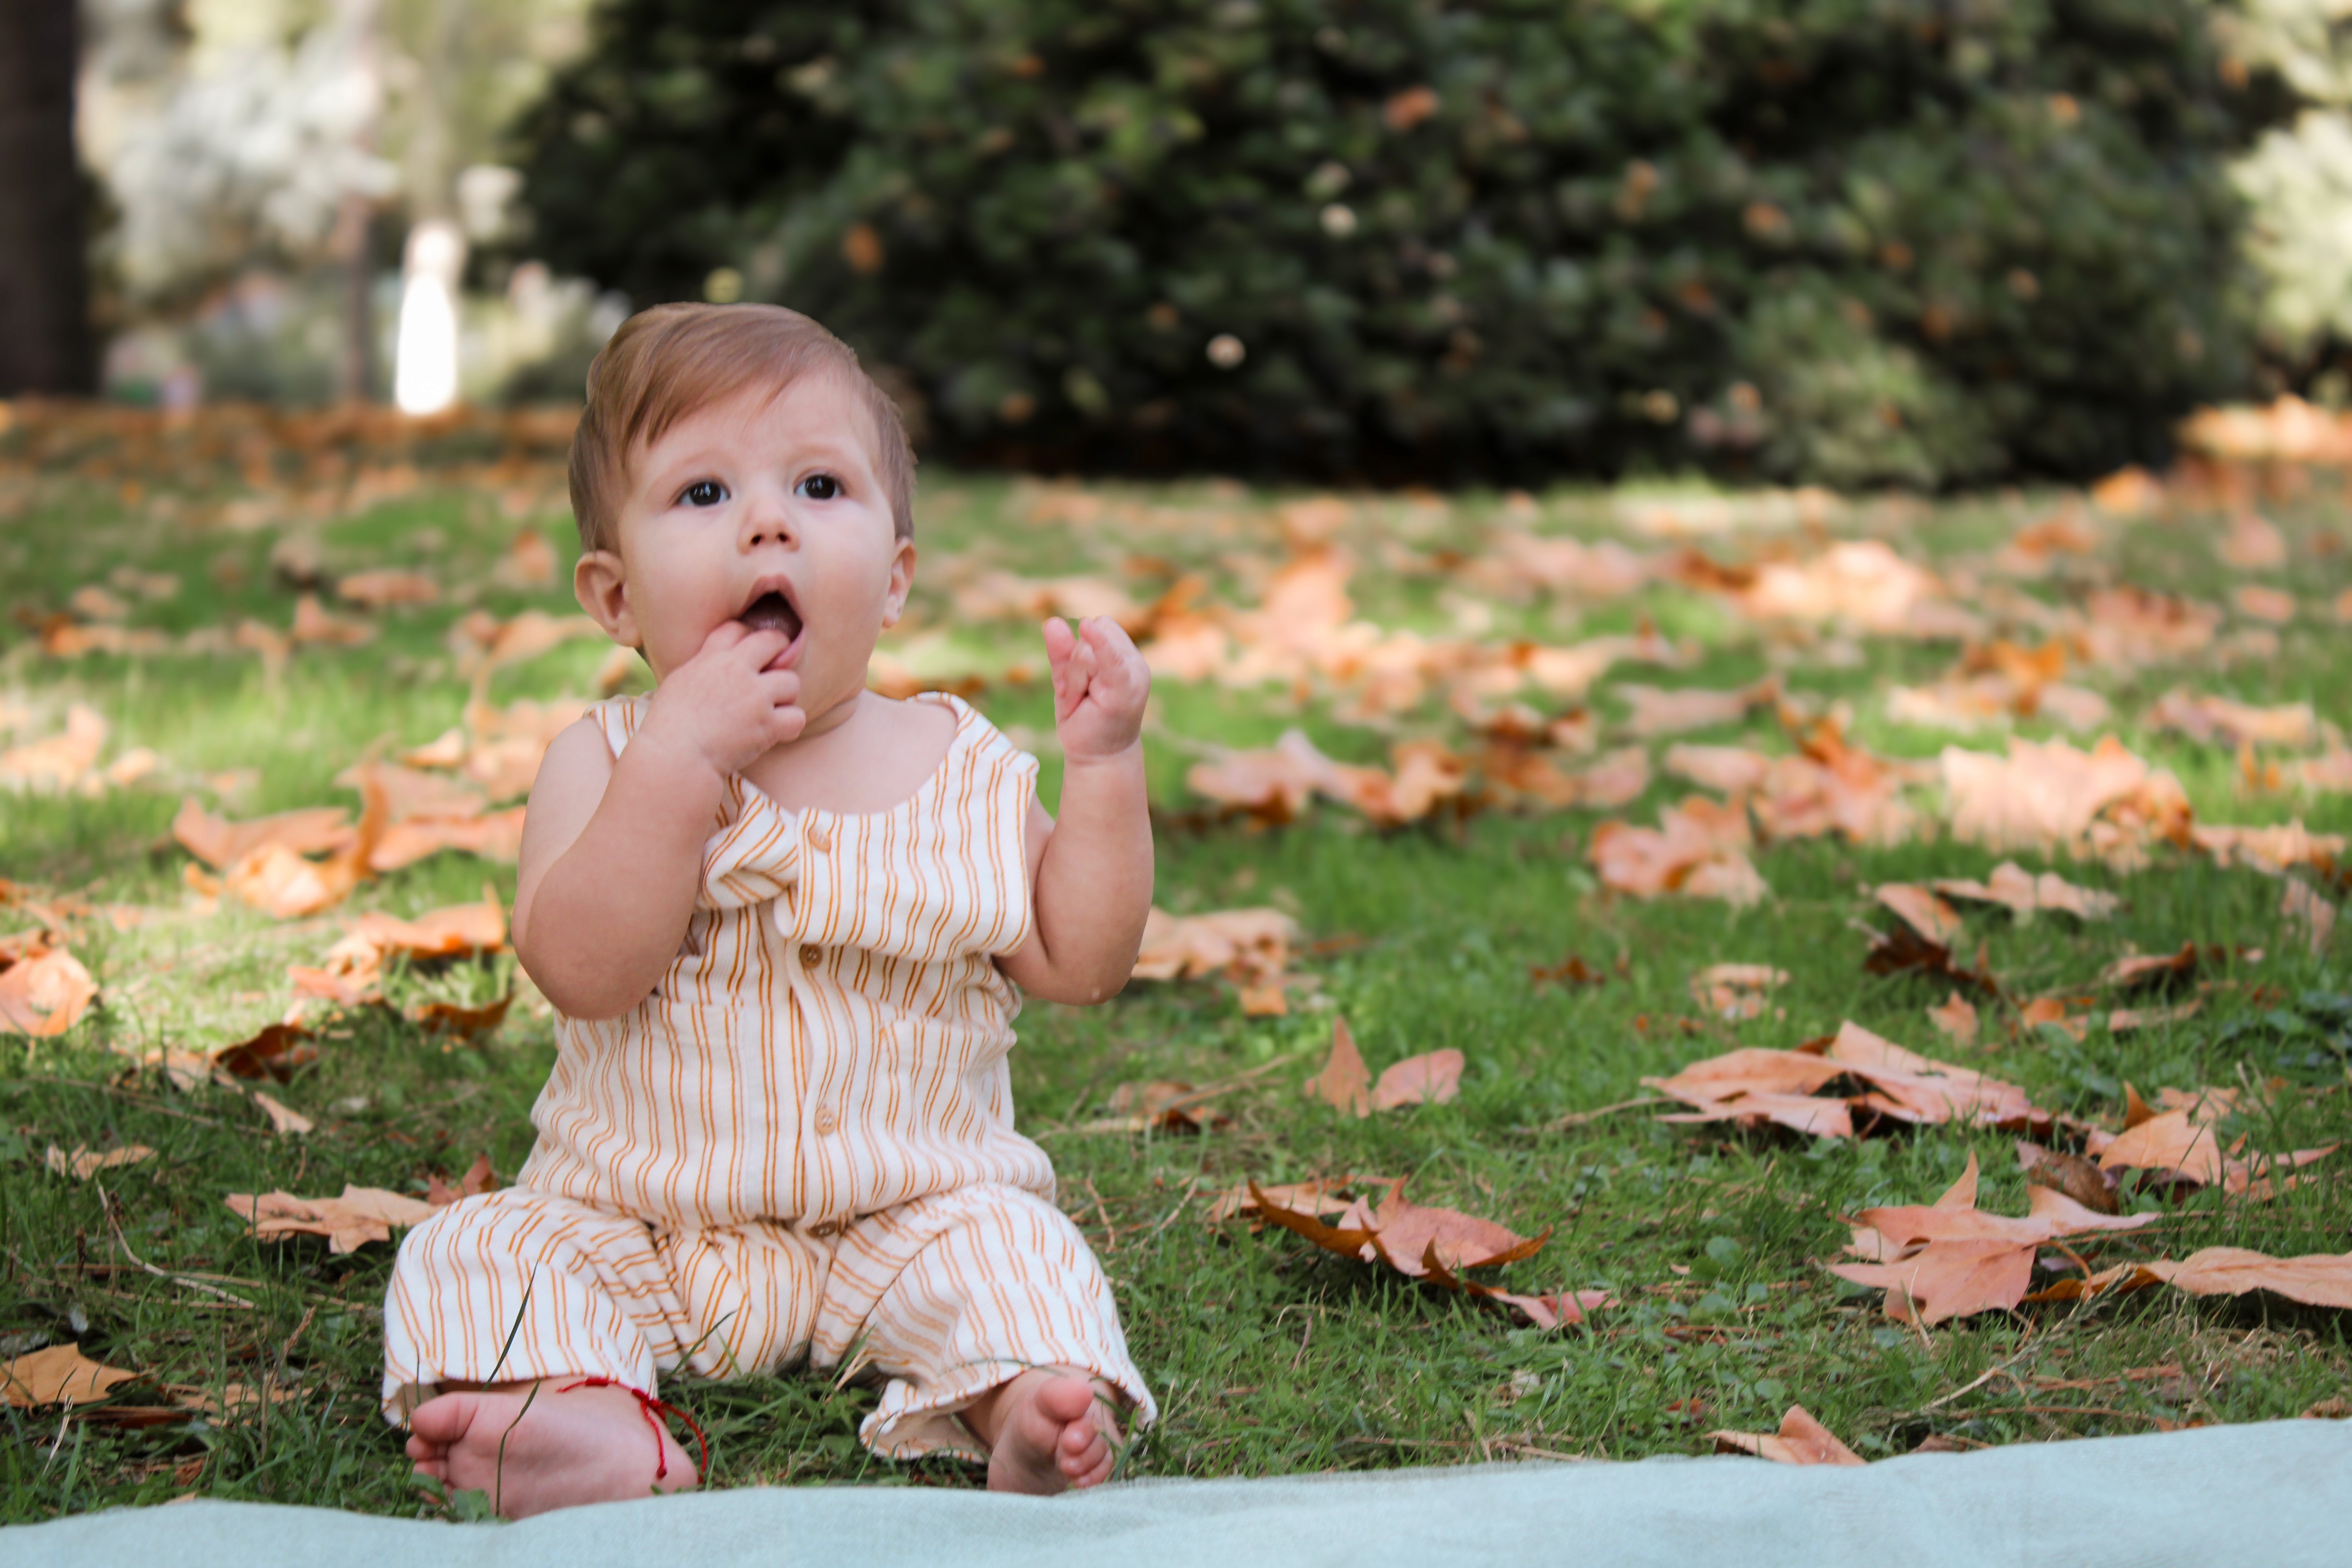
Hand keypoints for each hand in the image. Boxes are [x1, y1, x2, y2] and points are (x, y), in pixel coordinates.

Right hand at [640, 621, 804, 778]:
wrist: (674, 755)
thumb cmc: (669, 725)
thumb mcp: (679, 682)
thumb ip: (702, 666)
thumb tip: (712, 661)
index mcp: (711, 657)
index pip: (737, 629)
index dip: (748, 638)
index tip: (749, 655)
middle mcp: (736, 670)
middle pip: (773, 641)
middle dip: (779, 653)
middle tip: (773, 674)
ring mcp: (755, 696)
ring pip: (791, 682)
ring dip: (785, 697)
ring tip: (770, 711)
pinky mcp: (766, 724)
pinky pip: (797, 717)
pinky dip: (789, 726)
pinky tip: (775, 732)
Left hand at [1043, 616, 1148, 762]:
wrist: (1097, 758)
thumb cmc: (1085, 721)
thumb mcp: (1069, 681)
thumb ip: (1062, 653)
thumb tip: (1052, 621)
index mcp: (1125, 656)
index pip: (1100, 626)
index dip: (1081, 646)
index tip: (1075, 680)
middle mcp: (1134, 661)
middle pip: (1093, 632)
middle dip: (1075, 663)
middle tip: (1079, 696)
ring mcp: (1133, 674)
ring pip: (1086, 649)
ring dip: (1074, 679)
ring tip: (1081, 704)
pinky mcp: (1125, 688)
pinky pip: (1109, 655)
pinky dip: (1099, 643)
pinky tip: (1087, 628)